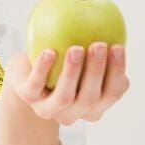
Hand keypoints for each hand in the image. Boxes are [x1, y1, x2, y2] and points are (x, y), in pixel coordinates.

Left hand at [5, 43, 128, 125]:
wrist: (26, 73)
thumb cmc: (63, 63)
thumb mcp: (84, 58)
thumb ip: (100, 52)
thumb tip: (117, 31)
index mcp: (94, 106)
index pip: (113, 93)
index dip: (117, 72)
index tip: (117, 47)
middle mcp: (74, 113)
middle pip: (90, 98)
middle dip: (96, 71)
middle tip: (99, 46)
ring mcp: (49, 109)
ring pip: (65, 97)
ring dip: (72, 72)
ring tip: (76, 49)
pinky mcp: (27, 98)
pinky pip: (36, 85)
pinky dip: (43, 68)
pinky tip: (50, 52)